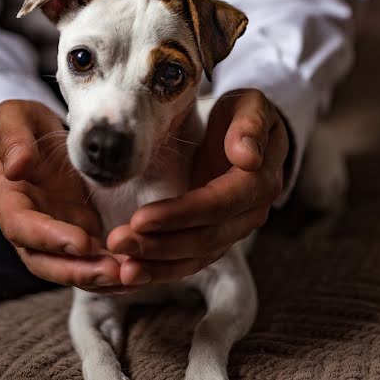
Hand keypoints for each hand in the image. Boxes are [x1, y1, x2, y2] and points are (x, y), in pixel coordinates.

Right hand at [0, 100, 131, 292]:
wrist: (41, 134)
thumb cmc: (23, 123)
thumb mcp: (13, 116)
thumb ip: (11, 138)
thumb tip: (15, 168)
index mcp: (3, 198)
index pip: (21, 227)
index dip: (50, 238)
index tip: (82, 242)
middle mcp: (24, 225)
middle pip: (43, 261)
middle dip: (79, 271)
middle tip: (115, 272)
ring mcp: (49, 234)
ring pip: (68, 267)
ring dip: (98, 277)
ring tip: (132, 276)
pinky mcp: (73, 235)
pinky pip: (89, 261)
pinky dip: (109, 270)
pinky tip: (136, 272)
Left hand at [107, 89, 288, 285]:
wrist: (247, 132)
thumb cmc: (243, 114)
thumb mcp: (251, 105)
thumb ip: (250, 124)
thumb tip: (248, 156)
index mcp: (260, 181)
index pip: (219, 204)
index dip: (181, 214)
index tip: (141, 218)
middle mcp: (250, 213)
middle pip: (207, 238)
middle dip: (160, 244)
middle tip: (119, 242)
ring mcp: (234, 229)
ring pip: (197, 256)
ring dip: (158, 264)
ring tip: (122, 267)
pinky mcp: (216, 238)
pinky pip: (191, 261)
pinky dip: (163, 270)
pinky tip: (133, 274)